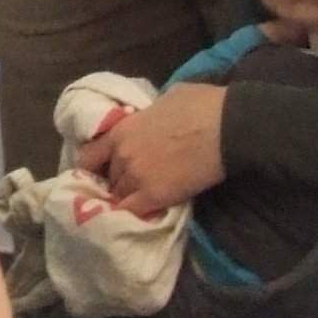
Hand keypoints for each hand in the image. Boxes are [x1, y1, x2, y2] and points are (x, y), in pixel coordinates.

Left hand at [89, 84, 227, 213]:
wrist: (226, 126)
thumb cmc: (201, 105)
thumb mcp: (167, 98)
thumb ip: (150, 114)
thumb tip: (153, 116)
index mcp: (122, 130)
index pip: (91, 155)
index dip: (96, 166)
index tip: (102, 171)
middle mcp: (122, 155)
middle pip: (110, 177)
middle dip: (119, 181)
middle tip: (134, 184)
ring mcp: (136, 177)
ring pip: (119, 196)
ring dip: (127, 198)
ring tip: (140, 202)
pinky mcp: (154, 196)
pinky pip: (132, 211)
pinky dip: (132, 215)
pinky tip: (138, 218)